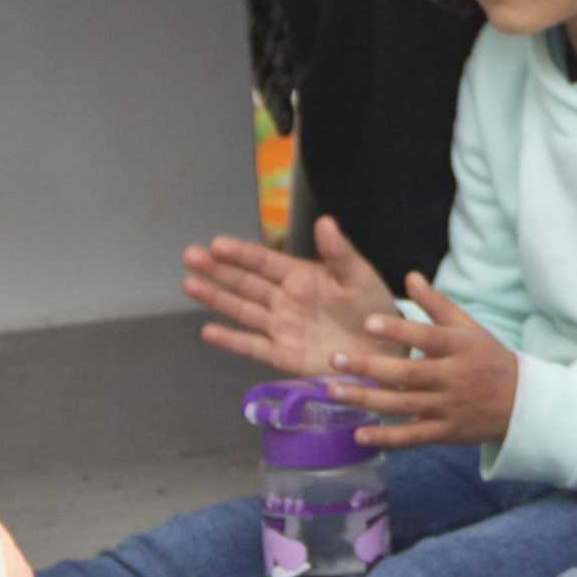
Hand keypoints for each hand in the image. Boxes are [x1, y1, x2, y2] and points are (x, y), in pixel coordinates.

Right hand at [183, 215, 401, 375]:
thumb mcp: (360, 277)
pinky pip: (253, 346)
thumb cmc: (375, 310)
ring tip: (189, 283)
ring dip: (216, 297)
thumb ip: (340, 252)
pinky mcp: (283, 355)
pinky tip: (209, 331)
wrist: (386, 351)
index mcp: (302, 277)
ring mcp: (282, 327)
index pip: (265, 262)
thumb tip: (325, 221)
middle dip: (218, 270)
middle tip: (190, 255)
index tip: (217, 244)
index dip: (241, 253)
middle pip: (245, 283)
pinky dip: (231, 340)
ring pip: (242, 310)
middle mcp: (285, 300)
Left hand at [328, 275, 519, 447]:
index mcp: (459, 347)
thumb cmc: (487, 358)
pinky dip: (386, 438)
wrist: (521, 403)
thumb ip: (436, 305)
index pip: (426, 337)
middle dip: (369, 367)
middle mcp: (453, 378)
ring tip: (333, 391)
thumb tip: (410, 276)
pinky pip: (412, 436)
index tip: (367, 322)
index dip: (398, 331)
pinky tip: (359, 436)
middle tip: (334, 359)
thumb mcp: (468, 328)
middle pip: (407, 374)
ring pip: (403, 405)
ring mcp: (449, 407)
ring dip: (366, 400)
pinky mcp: (445, 432)